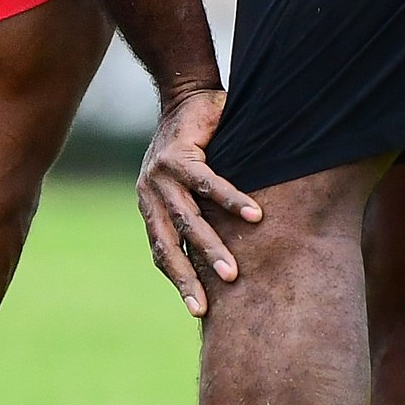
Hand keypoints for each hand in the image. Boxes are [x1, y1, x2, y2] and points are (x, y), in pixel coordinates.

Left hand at [136, 90, 259, 316]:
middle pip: (167, 245)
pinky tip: (254, 217)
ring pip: (186, 219)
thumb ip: (200, 210)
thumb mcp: (189, 182)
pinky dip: (231, 201)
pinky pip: (207, 183)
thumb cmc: (196, 143)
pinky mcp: (178, 155)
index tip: (198, 309)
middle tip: (205, 309)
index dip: (178, 279)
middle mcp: (149, 194)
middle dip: (187, 278)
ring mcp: (159, 175)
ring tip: (233, 273)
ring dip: (211, 247)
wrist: (187, 94)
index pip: (161, 251)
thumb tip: (230, 251)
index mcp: (151, 206)